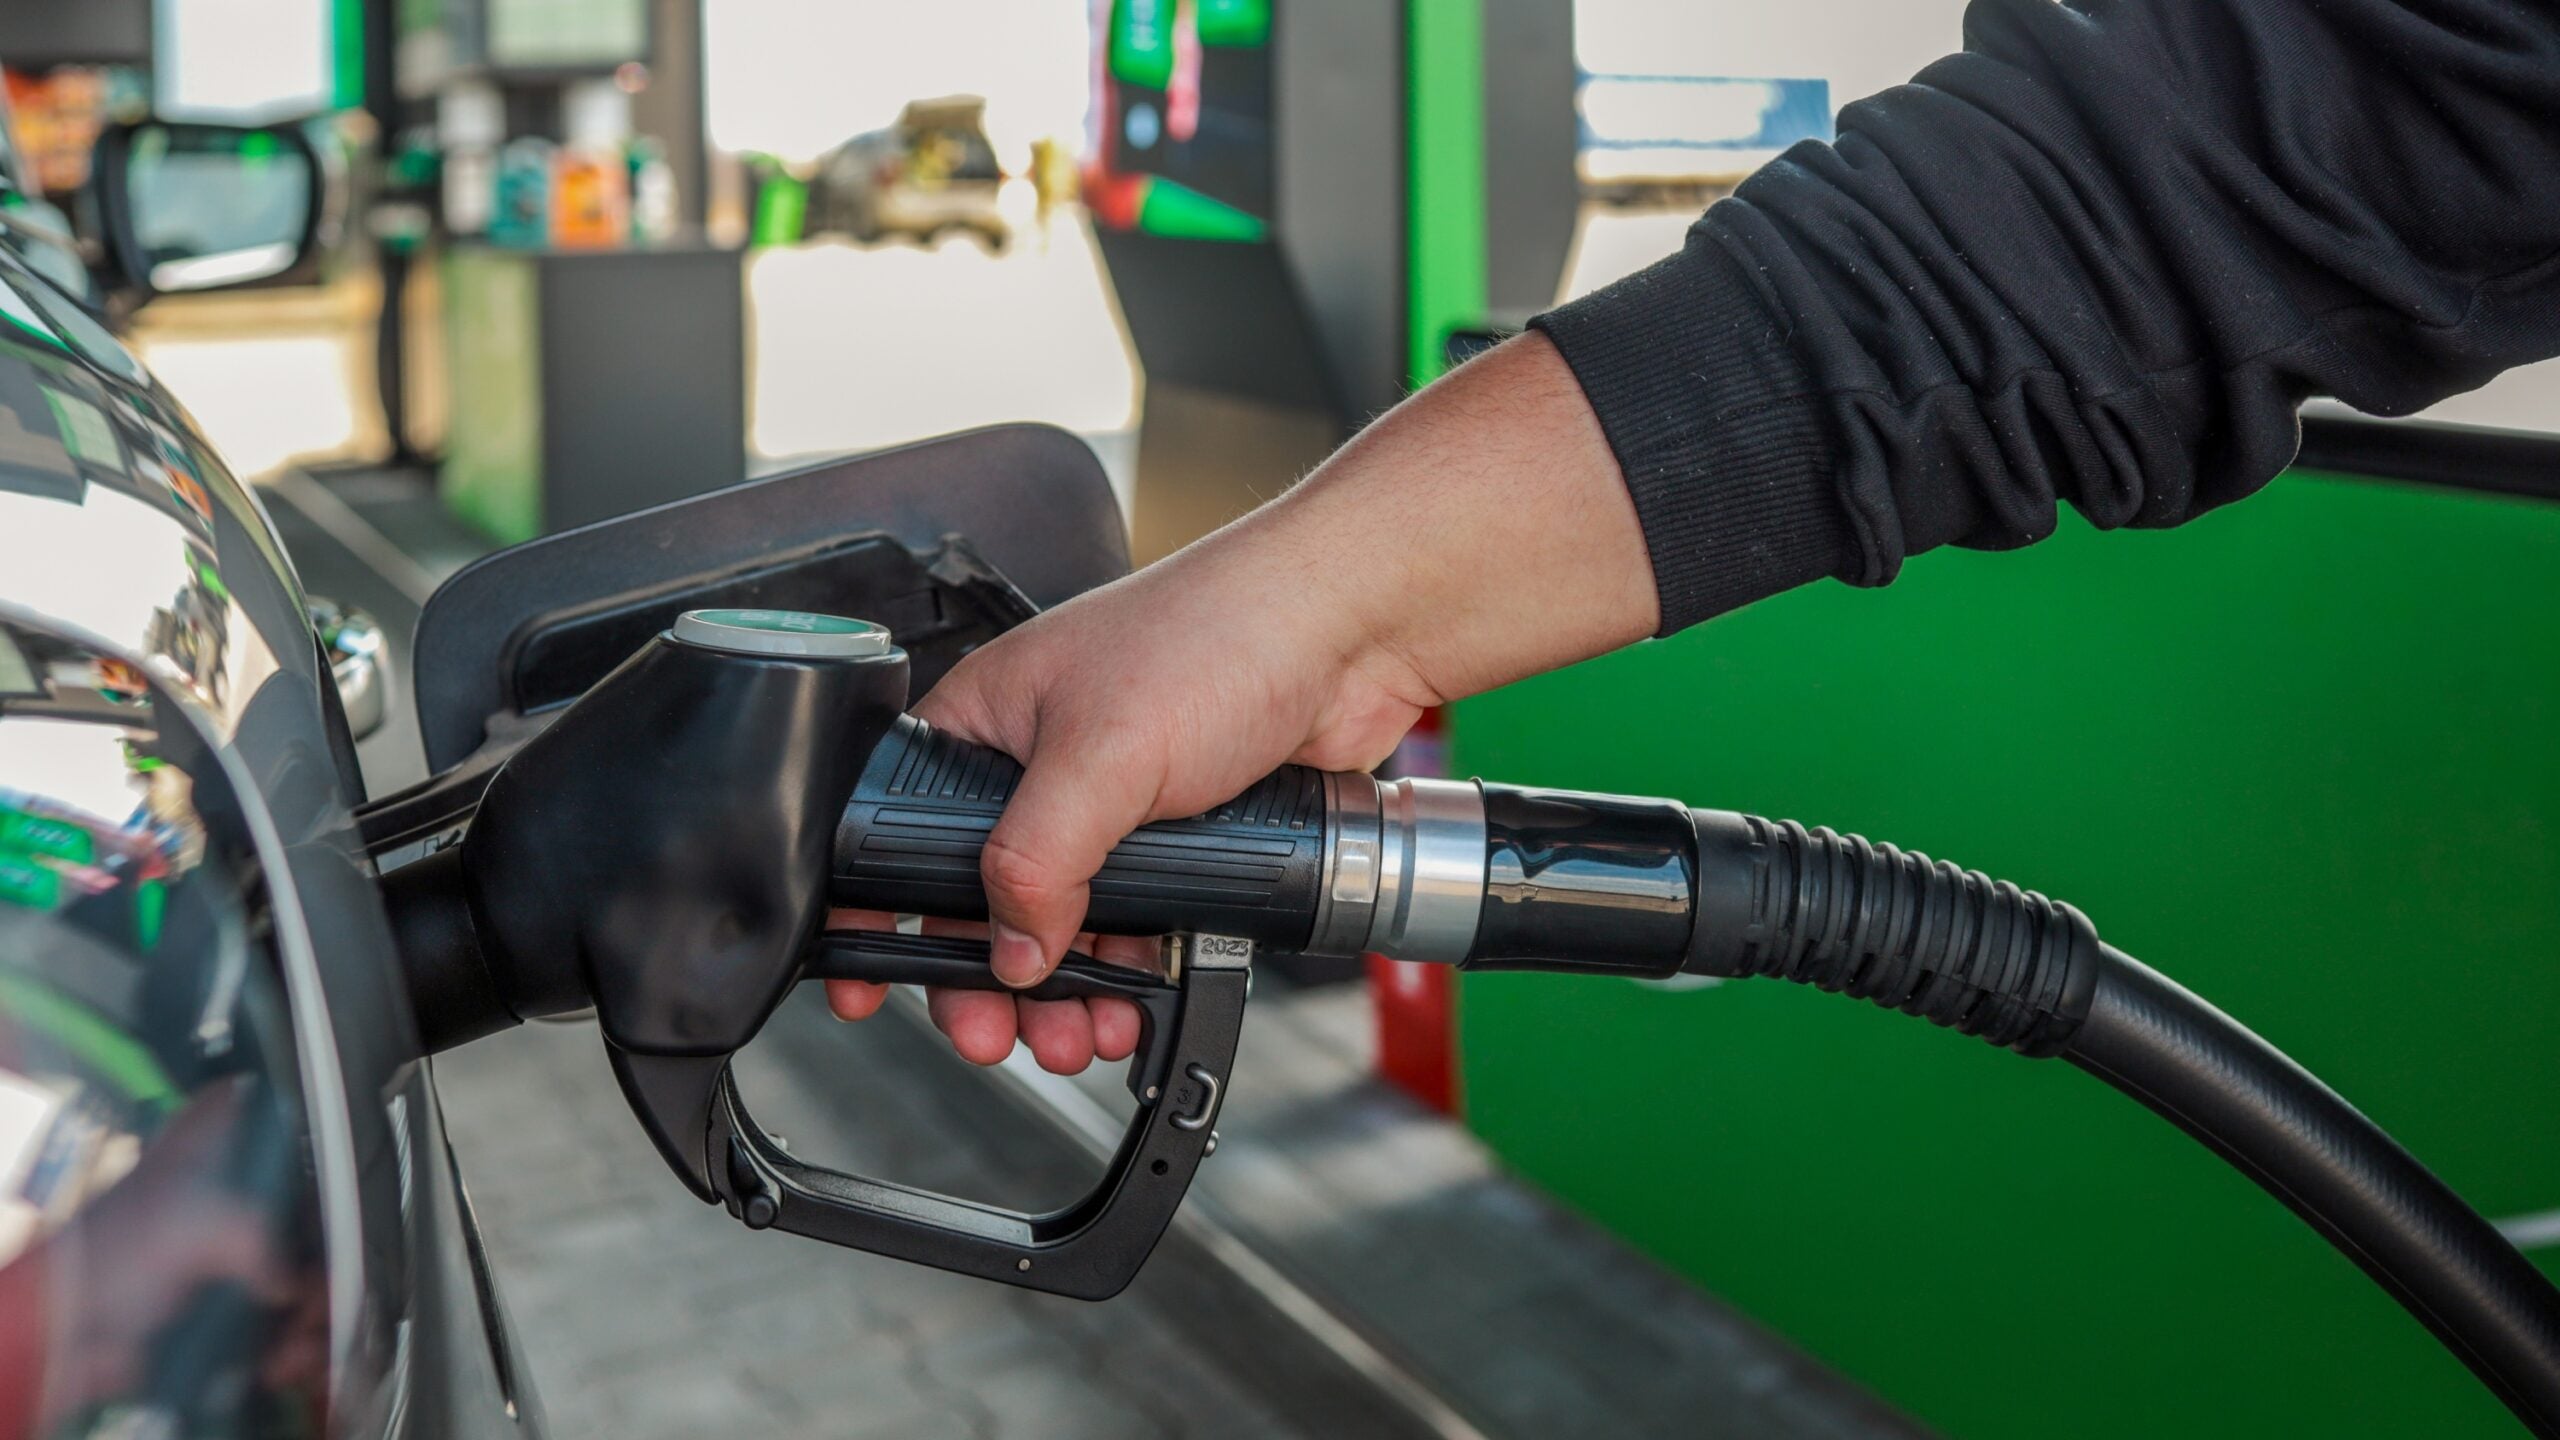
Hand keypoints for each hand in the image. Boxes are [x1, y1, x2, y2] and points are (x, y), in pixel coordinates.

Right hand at [827, 333, 1655, 1069]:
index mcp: (984, 721)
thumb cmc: (1221, 633)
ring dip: (1065, 992)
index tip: (868, 987)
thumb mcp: (1101, 755)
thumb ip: (1037, 861)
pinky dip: (1131, 973)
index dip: (877, 913)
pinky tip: (1137, 1003)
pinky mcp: (1176, 834)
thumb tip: (1008, 950)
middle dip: (991, 981)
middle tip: (1002, 1036)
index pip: (896, 829)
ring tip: (1080, 1034)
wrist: (1352, 632)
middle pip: (982, 899)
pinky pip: (1136, 924)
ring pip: (1062, 924)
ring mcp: (1110, 803)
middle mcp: (1037, 763)